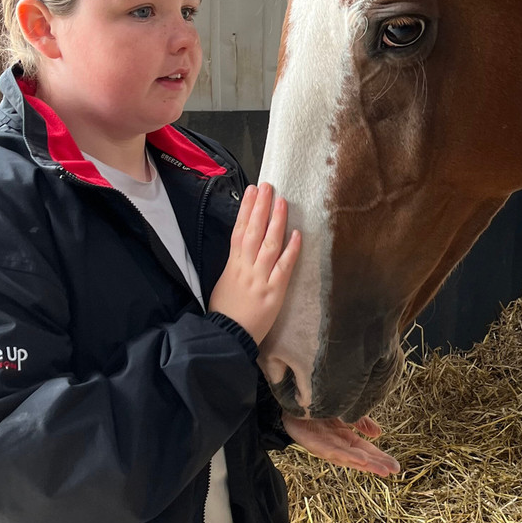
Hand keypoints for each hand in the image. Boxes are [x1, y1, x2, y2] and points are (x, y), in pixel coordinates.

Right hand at [209, 184, 300, 344]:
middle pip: (253, 231)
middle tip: (267, 186)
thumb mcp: (224, 282)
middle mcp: (246, 267)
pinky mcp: (274, 291)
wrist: (226, 336)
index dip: (245, 209)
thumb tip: (244, 245)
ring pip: (269, 244)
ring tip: (281, 201)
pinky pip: (284, 266)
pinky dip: (291, 250)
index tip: (251, 190)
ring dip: (276, 221)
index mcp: (232, 264)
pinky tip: (297, 234)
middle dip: (260, 206)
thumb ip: (235, 263)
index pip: (239, 230)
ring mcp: (260, 278)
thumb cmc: (225, 311)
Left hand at [282, 413, 399, 477]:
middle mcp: (336, 444)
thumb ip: (361, 422)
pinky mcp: (312, 442)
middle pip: (359, 457)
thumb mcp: (344, 412)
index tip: (396, 467)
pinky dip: (344, 455)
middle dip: (375, 464)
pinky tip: (357, 458)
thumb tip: (378, 434)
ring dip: (362, 463)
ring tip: (377, 468)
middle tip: (391, 471)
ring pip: (346, 457)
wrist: (292, 400)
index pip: (366, 450)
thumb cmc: (317, 408)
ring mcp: (324, 445)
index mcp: (345, 438)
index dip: (380, 458)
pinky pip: (329, 451)